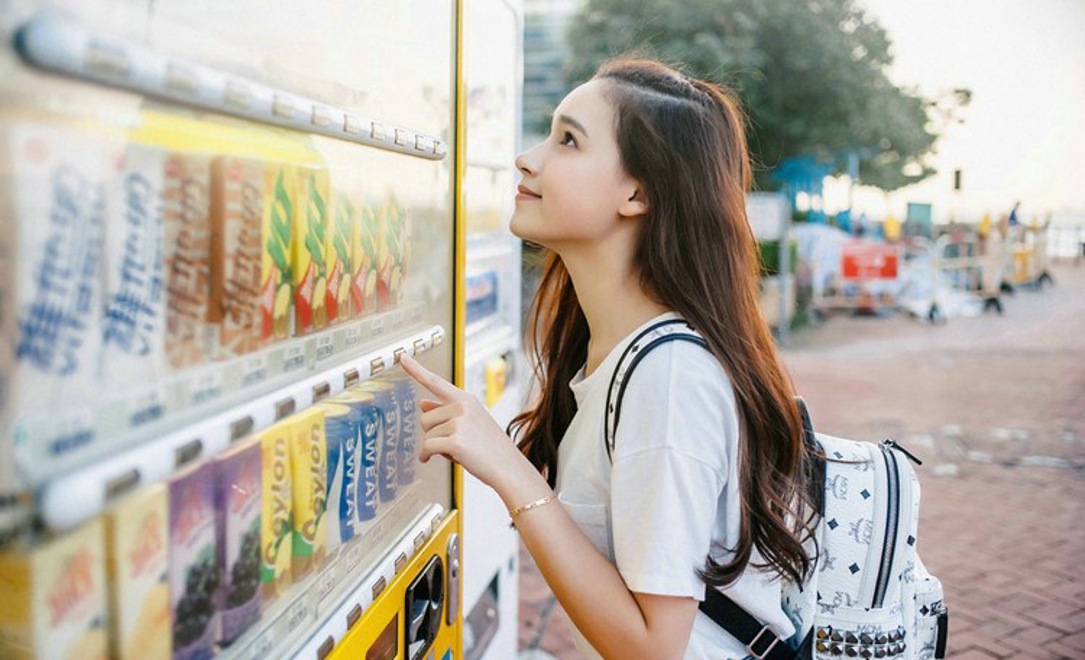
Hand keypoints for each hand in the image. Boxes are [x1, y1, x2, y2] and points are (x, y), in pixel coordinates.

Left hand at [399, 355, 525, 491]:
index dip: (416, 370)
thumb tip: (422, 403)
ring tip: (456, 451)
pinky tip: (429, 458)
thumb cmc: (490, 447)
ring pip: (426, 434)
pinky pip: (428, 447)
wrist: (508, 467)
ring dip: (434, 446)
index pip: (436, 382)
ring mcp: (459, 423)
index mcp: (467, 400)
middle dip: (432, 433)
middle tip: (452, 442)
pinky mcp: (455, 441)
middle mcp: (463, 407)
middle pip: (425, 418)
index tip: (403, 357)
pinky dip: (426, 455)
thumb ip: (445, 412)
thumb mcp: (470, 423)